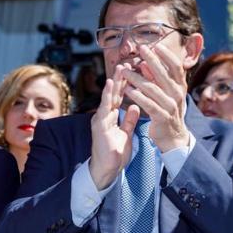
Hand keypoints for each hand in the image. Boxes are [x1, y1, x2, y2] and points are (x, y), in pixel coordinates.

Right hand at [89, 67, 140, 189]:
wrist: (106, 170)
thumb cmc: (115, 154)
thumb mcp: (126, 134)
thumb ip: (128, 120)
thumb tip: (133, 107)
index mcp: (110, 117)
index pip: (118, 98)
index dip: (125, 85)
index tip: (133, 72)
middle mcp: (104, 116)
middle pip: (113, 94)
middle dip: (120, 79)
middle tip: (126, 63)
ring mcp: (100, 120)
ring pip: (107, 97)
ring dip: (114, 83)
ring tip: (119, 69)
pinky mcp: (99, 125)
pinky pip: (104, 107)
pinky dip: (107, 95)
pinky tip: (111, 84)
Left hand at [123, 43, 189, 152]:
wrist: (173, 136)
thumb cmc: (167, 111)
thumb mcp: (165, 93)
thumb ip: (157, 79)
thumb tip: (146, 63)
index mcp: (179, 86)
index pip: (176, 67)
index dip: (167, 55)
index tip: (155, 45)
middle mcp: (177, 94)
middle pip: (163, 74)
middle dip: (151, 60)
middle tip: (140, 49)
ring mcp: (171, 106)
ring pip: (152, 89)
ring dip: (137, 79)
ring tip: (125, 71)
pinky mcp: (162, 117)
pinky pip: (148, 104)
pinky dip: (138, 96)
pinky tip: (128, 90)